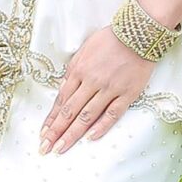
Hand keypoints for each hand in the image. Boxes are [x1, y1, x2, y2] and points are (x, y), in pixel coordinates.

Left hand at [40, 24, 152, 152]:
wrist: (139, 32)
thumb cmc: (110, 39)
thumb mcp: (84, 50)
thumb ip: (73, 72)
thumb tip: (63, 91)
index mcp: (78, 70)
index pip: (61, 100)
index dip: (51, 119)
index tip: (43, 134)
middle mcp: (91, 81)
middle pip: (69, 111)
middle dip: (55, 132)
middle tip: (45, 148)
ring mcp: (109, 89)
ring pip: (87, 116)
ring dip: (72, 134)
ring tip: (60, 148)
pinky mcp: (127, 93)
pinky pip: (112, 113)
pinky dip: (101, 126)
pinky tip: (90, 138)